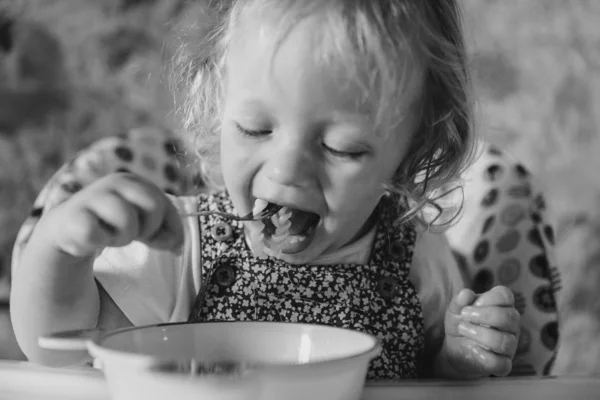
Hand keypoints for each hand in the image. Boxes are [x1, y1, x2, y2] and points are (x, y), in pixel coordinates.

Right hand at [35, 172, 183, 257]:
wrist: (69, 228)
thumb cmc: (113, 222)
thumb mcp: (144, 223)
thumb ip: (167, 232)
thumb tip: (178, 248)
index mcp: (135, 182)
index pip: (165, 204)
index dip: (168, 228)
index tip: (160, 241)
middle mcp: (115, 182)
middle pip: (154, 206)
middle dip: (149, 229)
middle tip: (134, 235)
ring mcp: (94, 196)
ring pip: (128, 222)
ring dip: (123, 237)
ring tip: (111, 235)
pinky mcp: (75, 216)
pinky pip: (100, 236)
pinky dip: (101, 242)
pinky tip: (93, 236)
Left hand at [441, 286, 519, 377]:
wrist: (454, 350)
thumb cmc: (461, 324)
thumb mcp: (455, 311)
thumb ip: (459, 302)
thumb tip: (466, 293)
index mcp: (502, 307)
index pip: (506, 296)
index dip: (488, 298)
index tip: (468, 305)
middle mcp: (511, 326)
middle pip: (511, 317)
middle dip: (485, 315)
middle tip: (464, 316)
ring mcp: (509, 346)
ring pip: (505, 341)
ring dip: (481, 334)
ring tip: (463, 329)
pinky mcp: (503, 364)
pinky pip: (501, 363)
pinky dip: (484, 356)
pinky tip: (472, 349)